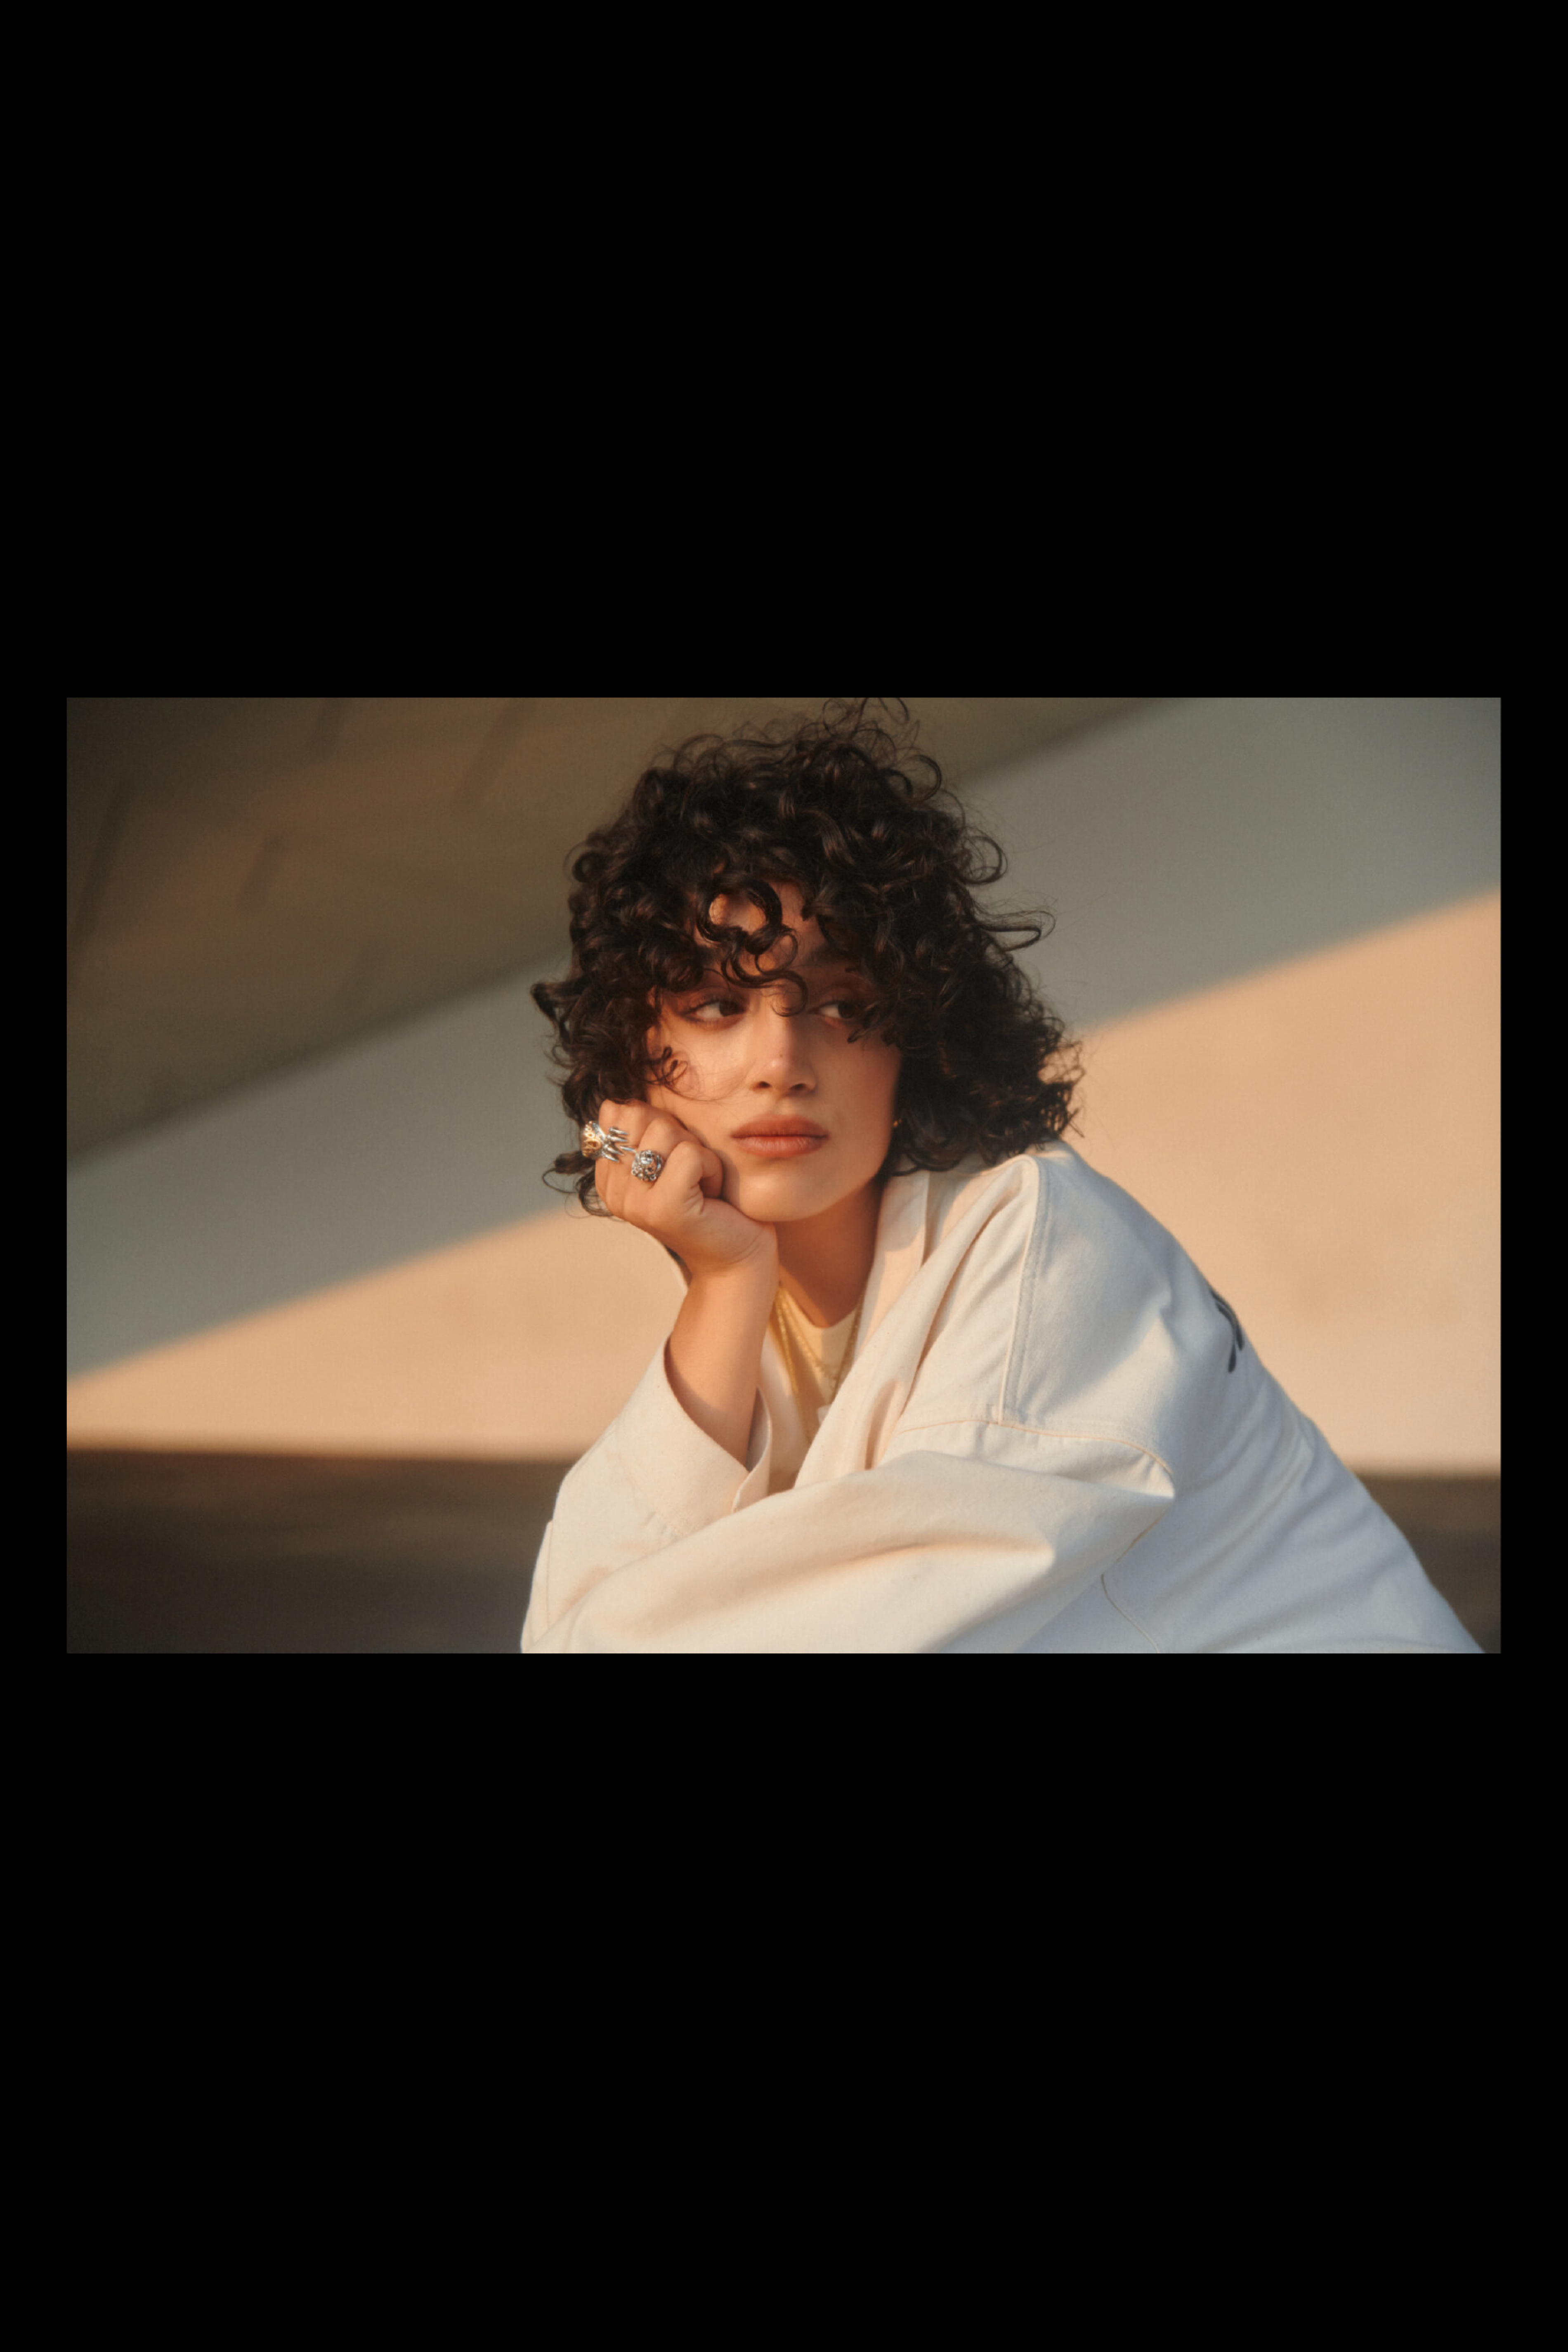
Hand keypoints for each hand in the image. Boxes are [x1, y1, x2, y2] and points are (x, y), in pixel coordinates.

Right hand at [592, 1100, 776, 1283]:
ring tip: (701, 1184)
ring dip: (698, 1152)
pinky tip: (710, 1193)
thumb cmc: (709, 1200)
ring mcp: (635, 1203)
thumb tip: (613, 1104)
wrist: (735, 1254)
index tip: (674, 1162)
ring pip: (665, 1131)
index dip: (660, 1124)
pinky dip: (711, 1167)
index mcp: (609, 1177)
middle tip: (691, 1174)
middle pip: (642, 1117)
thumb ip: (643, 1128)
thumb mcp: (671, 1155)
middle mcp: (614, 1191)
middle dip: (679, 1136)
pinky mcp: (663, 1209)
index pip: (620, 1113)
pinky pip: (690, 1154)